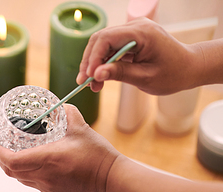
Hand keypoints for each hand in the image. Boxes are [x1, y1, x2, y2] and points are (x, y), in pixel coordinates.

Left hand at [0, 105, 119, 191]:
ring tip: (13, 158)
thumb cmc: (98, 156)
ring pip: (22, 180)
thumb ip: (68, 114)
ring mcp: (49, 188)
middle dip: (2, 161)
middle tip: (0, 151)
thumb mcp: (81, 129)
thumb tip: (60, 106)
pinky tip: (34, 167)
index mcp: (46, 160)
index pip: (12, 161)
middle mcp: (44, 177)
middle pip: (12, 172)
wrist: (113, 181)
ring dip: (14, 169)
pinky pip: (35, 185)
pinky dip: (28, 175)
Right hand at [76, 18, 198, 94]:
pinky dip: (102, 63)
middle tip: (84, 82)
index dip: (93, 58)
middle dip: (89, 61)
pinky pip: (110, 47)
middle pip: (100, 39)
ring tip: (93, 85)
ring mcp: (133, 31)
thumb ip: (120, 73)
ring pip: (102, 44)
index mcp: (142, 33)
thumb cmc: (173, 74)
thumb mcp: (145, 78)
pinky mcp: (130, 38)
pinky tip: (100, 78)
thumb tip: (96, 74)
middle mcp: (136, 26)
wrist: (189, 68)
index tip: (88, 77)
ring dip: (94, 64)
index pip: (107, 39)